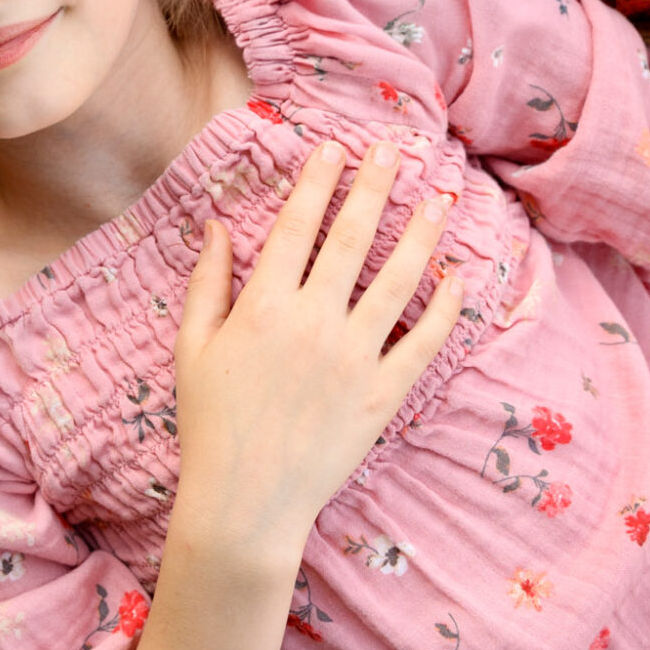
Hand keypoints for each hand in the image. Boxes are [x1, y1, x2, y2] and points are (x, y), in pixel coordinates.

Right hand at [171, 139, 461, 553]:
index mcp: (262, 306)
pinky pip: (422, 342)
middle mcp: (312, 322)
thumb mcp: (192, 346)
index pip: (296, 227)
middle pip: (352, 238)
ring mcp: (352, 358)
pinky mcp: (382, 395)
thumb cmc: (209, 423)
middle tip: (391, 150)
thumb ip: (207, 282)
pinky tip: (456, 278)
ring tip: (439, 199)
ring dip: (420, 234)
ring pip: (397, 280)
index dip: (317, 182)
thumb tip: (215, 225)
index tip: (334, 148)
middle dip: (372, 186)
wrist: (245, 502)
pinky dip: (445, 309)